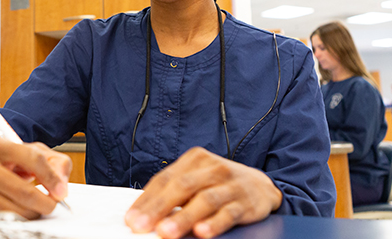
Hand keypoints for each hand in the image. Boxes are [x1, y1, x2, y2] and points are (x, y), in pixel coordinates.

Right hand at [0, 135, 71, 218]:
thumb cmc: (7, 161)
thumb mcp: (32, 151)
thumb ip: (55, 162)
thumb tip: (60, 186)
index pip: (31, 158)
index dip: (50, 177)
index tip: (60, 191)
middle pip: (23, 190)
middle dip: (44, 202)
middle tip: (51, 204)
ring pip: (14, 209)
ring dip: (32, 212)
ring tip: (36, 205)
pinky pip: (3, 218)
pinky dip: (18, 217)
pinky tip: (19, 207)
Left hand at [124, 147, 281, 238]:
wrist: (260, 186)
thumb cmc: (218, 185)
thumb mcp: (197, 180)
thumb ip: (173, 193)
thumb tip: (143, 215)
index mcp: (194, 159)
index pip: (164, 179)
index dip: (146, 200)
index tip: (131, 219)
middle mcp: (212, 168)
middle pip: (181, 187)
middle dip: (159, 208)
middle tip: (141, 226)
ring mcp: (229, 184)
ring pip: (204, 200)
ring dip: (183, 218)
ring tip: (166, 232)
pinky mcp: (245, 202)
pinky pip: (228, 213)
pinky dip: (214, 223)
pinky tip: (202, 233)